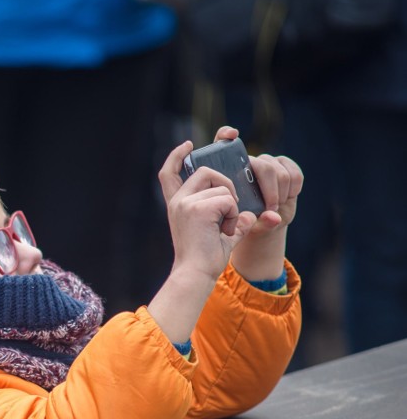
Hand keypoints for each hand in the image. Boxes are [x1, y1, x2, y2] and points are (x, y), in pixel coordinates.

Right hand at [157, 137, 256, 282]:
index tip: (188, 145)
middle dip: (224, 184)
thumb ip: (232, 220)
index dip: (177, 155)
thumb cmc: (205, 259)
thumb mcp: (218, 233)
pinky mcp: (197, 208)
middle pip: (206, 171)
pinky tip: (224, 230)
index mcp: (176, 205)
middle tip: (228, 209)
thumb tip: (250, 214)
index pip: (169, 172)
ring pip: (221, 186)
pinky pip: (227, 199)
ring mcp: (185, 203)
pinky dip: (232, 214)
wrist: (196, 274)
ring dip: (231, 204)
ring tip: (224, 226)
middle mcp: (177, 201)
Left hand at [214, 126, 304, 280]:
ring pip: (279, 171)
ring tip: (275, 207)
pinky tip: (287, 197)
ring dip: (281, 193)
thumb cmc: (243, 223)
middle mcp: (247, 162)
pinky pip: (295, 174)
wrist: (260, 224)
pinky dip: (293, 189)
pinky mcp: (285, 165)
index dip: (226, 135)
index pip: (223, 142)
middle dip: (269, 190)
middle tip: (270, 208)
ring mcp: (266, 162)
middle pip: (261, 165)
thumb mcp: (243, 226)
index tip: (233, 134)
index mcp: (228, 172)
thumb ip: (256, 222)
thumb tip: (273, 217)